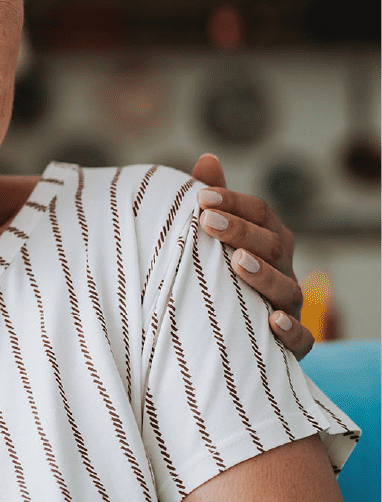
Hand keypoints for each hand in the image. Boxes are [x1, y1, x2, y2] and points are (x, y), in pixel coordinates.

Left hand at [190, 154, 312, 359]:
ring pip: (286, 288)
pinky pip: (301, 339)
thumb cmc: (221, 274)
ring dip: (263, 274)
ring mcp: (289, 305)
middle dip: (240, 231)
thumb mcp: (214, 237)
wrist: (229, 332)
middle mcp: (283, 268)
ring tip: (237, 263)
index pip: (260, 213)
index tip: (200, 198)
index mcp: (267, 239)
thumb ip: (214, 201)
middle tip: (206, 221)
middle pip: (272, 244)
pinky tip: (272, 321)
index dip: (233, 202)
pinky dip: (290, 331)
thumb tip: (207, 158)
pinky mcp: (292, 343)